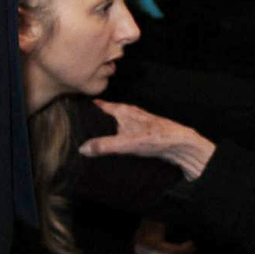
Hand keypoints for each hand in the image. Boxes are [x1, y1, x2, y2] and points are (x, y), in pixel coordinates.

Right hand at [79, 101, 215, 178]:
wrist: (180, 145)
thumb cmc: (156, 139)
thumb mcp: (126, 143)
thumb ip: (104, 145)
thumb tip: (83, 148)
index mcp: (124, 111)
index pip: (102, 105)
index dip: (88, 106)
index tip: (73, 108)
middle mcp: (130, 113)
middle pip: (108, 112)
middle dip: (95, 117)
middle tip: (78, 124)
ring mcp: (137, 122)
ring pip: (116, 121)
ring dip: (105, 126)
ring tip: (91, 135)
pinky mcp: (143, 131)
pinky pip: (123, 130)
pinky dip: (115, 134)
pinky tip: (112, 144)